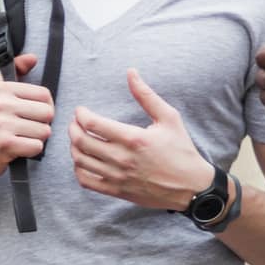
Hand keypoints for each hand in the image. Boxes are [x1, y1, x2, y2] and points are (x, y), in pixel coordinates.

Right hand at [0, 53, 53, 184]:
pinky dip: (30, 152)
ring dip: (35, 139)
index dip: (44, 107)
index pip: (44, 94)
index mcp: (1, 89)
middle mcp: (0, 103)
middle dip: (41, 125)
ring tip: (18, 139)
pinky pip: (37, 147)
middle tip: (25, 130)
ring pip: (44, 131)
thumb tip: (33, 57)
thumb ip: (14, 73)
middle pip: (48, 113)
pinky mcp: (4, 143)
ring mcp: (1, 123)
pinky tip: (16, 150)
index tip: (31, 115)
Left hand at [70, 70, 216, 211]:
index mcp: (133, 139)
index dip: (81, 114)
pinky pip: (87, 181)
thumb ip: (146, 95)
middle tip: (75, 122)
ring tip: (78, 139)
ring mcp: (118, 177)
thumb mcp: (169, 118)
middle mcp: (122, 159)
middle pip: (81, 142)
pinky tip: (83, 160)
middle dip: (73, 128)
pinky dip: (79, 169)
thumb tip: (131, 73)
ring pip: (81, 161)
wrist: (191, 187)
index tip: (81, 111)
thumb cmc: (181, 150)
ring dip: (73, 147)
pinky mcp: (117, 191)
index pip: (93, 124)